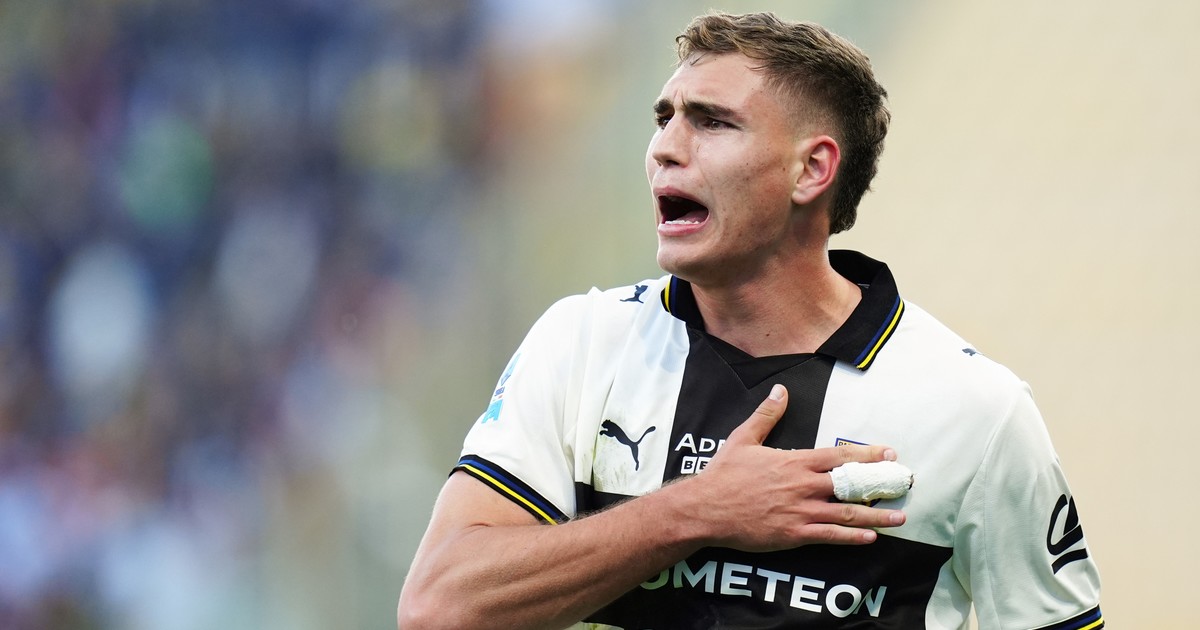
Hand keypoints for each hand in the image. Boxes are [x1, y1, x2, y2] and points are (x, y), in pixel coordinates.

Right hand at [681, 384, 905, 551]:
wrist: (706, 509)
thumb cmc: (723, 474)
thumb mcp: (743, 438)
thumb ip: (766, 415)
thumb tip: (780, 391)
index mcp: (794, 462)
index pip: (839, 456)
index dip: (867, 455)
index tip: (888, 454)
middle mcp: (803, 486)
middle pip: (851, 485)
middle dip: (879, 484)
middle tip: (902, 483)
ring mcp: (801, 512)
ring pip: (847, 513)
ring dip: (876, 515)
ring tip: (899, 516)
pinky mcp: (794, 534)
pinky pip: (830, 536)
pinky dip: (852, 537)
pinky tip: (870, 537)